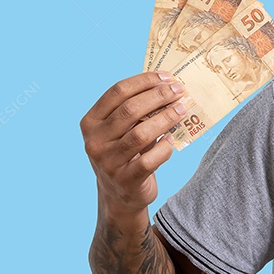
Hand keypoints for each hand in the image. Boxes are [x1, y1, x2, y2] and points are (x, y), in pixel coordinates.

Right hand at [81, 72, 186, 213]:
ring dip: (166, 118)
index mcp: (91, 122)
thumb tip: (168, 85)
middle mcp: (95, 141)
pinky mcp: (125, 180)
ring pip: (141, 134)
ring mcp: (108, 162)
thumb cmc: (125, 154)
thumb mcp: (120, 131)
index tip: (168, 77)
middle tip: (180, 91)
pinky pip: (150, 160)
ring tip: (183, 110)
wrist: (119, 196)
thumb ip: (135, 111)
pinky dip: (164, 148)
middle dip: (159, 96)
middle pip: (130, 110)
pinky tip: (171, 140)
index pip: (117, 92)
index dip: (145, 81)